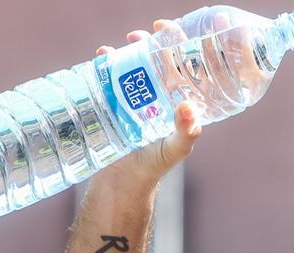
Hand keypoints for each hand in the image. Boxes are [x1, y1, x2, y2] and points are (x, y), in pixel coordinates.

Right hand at [94, 23, 202, 185]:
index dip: (189, 45)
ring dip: (134, 46)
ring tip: (129, 41)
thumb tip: (188, 106)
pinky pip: (111, 73)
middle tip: (150, 33)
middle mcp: (161, 94)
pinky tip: (104, 54)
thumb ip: (186, 132)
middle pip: (162, 57)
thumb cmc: (154, 166)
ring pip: (137, 61)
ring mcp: (137, 94)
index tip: (183, 30)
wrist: (121, 181)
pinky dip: (108, 60)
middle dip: (157, 39)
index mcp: (181, 100)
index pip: (189, 66)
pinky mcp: (114, 98)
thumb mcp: (175, 149)